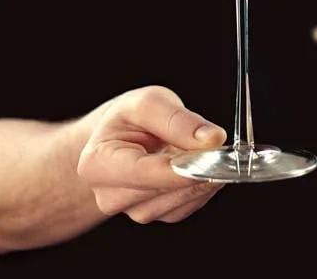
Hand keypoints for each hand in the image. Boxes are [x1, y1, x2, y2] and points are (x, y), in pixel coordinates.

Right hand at [77, 85, 227, 223]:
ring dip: (202, 176)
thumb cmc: (126, 120)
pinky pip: (189, 205)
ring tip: (200, 150)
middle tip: (218, 145)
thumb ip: (176, 119)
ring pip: (182, 200)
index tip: (214, 153)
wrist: (118, 139)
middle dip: (198, 167)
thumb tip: (211, 139)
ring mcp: (133, 211)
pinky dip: (201, 185)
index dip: (183, 166)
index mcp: (97, 164)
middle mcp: (111, 196)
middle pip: (167, 189)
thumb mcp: (145, 102)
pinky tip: (196, 165)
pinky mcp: (157, 215)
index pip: (145, 173)